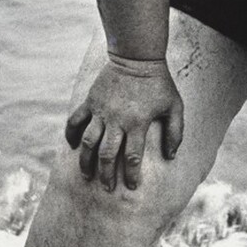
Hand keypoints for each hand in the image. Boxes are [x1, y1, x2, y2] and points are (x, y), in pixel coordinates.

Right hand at [65, 56, 183, 190]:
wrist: (137, 57)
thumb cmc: (159, 84)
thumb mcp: (175, 106)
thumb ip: (175, 132)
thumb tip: (171, 156)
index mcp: (137, 123)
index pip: (132, 156)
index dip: (131, 175)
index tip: (131, 187)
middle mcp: (117, 120)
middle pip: (107, 154)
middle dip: (106, 175)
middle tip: (107, 188)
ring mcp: (101, 111)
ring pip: (88, 142)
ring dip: (86, 161)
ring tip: (87, 176)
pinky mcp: (90, 101)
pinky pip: (75, 121)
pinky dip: (71, 135)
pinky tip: (73, 147)